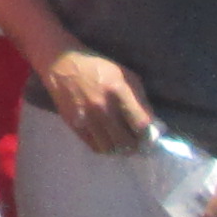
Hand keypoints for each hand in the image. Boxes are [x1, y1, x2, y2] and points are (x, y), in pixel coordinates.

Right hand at [27, 45, 150, 154]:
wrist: (62, 65)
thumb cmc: (98, 67)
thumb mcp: (125, 74)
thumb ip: (140, 99)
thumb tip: (153, 124)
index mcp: (117, 90)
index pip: (140, 123)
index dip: (149, 135)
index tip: (152, 137)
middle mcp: (102, 107)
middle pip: (125, 141)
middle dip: (137, 147)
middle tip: (141, 145)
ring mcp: (86, 118)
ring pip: (110, 148)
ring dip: (121, 151)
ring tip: (126, 146)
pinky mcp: (74, 125)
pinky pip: (95, 147)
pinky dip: (106, 149)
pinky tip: (111, 142)